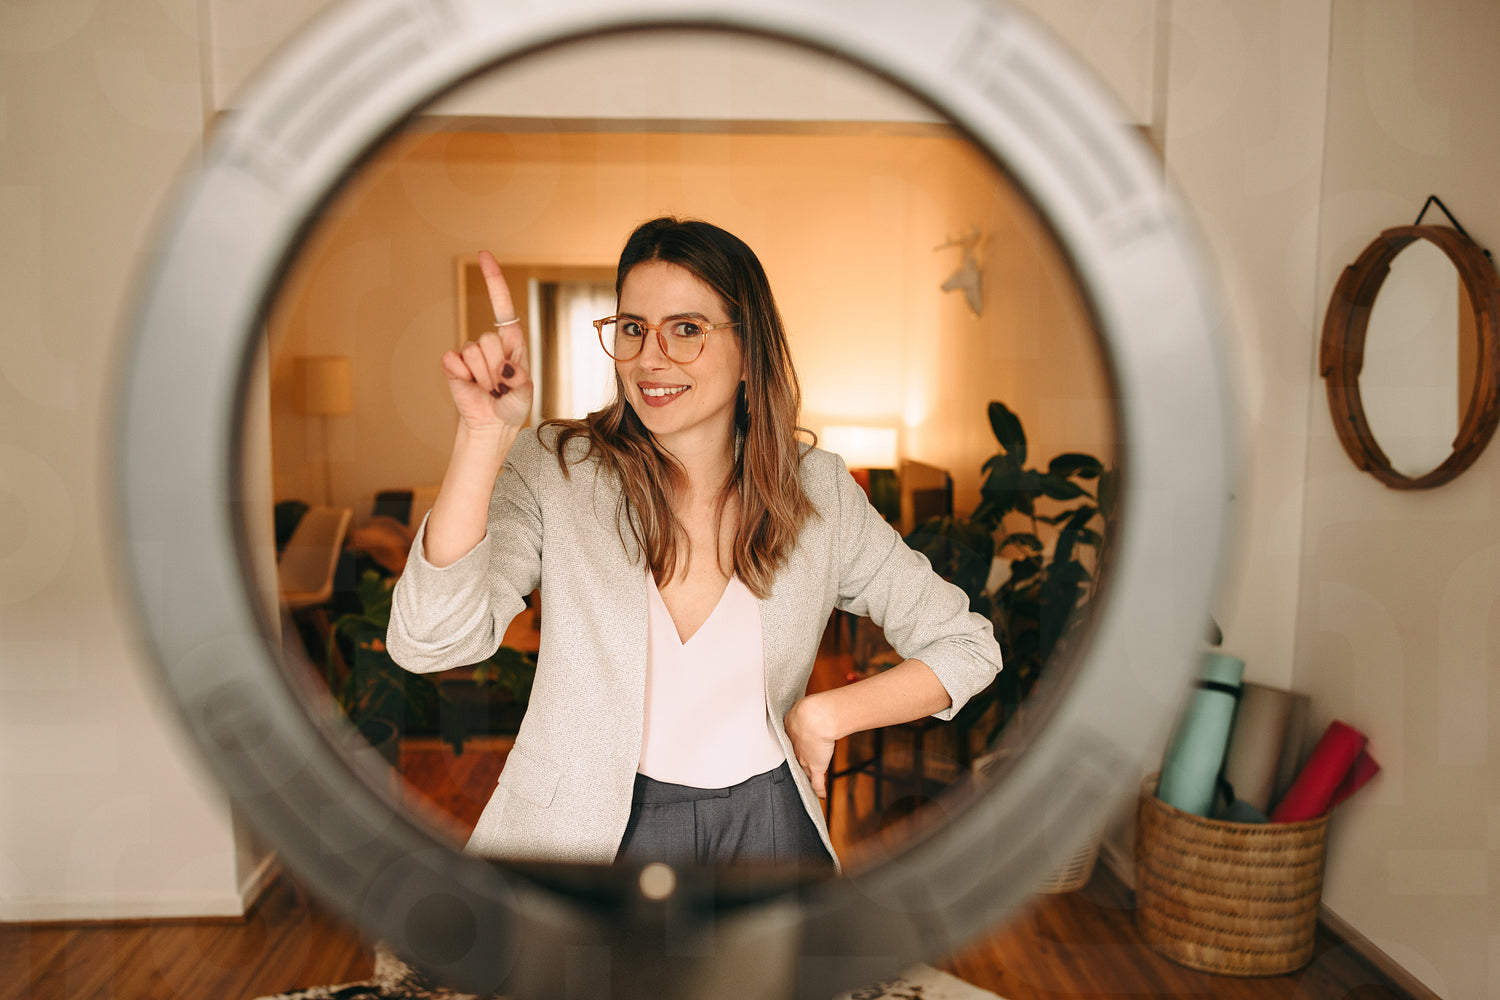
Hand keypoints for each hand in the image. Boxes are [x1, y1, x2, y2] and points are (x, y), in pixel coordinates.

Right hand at [441, 251, 534, 432]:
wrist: (492, 424)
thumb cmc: (512, 405)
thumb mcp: (525, 392)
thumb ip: (521, 379)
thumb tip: (505, 369)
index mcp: (511, 341)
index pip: (502, 304)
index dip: (493, 279)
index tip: (483, 254)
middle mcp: (490, 342)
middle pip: (489, 339)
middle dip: (497, 367)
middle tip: (500, 386)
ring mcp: (470, 353)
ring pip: (474, 352)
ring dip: (484, 377)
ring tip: (489, 390)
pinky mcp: (453, 364)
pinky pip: (453, 361)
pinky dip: (464, 377)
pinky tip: (471, 387)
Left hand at [784, 694, 839, 797]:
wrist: (815, 719)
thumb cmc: (812, 709)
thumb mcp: (805, 707)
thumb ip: (807, 711)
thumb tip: (814, 705)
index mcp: (790, 731)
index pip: (792, 743)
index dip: (795, 746)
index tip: (795, 748)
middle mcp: (795, 748)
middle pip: (795, 759)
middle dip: (796, 762)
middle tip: (796, 767)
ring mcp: (805, 759)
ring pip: (804, 771)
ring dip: (806, 777)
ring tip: (806, 782)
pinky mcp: (815, 767)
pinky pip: (816, 782)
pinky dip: (819, 789)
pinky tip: (820, 795)